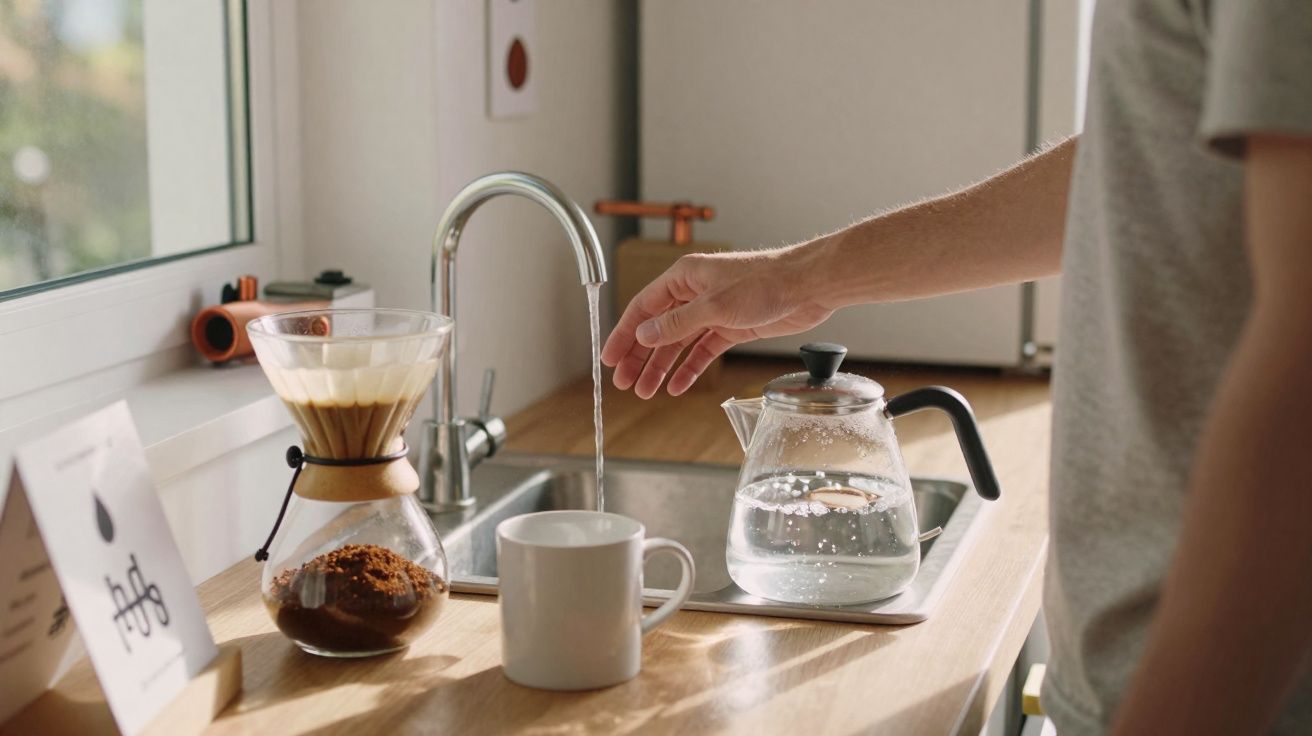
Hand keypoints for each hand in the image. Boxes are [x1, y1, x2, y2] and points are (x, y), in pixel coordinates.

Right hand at [601, 248, 834, 397]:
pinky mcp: (732, 327)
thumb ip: (677, 323)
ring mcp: (713, 311)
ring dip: (661, 367)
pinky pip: (702, 351)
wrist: (808, 286)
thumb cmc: (766, 283)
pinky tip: (677, 386)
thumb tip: (644, 334)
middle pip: (657, 328)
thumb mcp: (715, 306)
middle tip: (624, 382)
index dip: (624, 334)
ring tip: (645, 391)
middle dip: (639, 356)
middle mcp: (695, 292)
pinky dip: (689, 368)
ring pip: (678, 343)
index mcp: (685, 277)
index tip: (610, 358)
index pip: (643, 308)